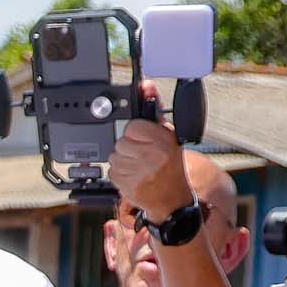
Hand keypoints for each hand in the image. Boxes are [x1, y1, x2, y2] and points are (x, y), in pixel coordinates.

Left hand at [108, 97, 192, 219]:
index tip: (145, 141)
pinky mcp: (127, 185)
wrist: (174, 200)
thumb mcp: (169, 136)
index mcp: (163, 140)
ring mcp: (138, 172)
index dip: (137, 134)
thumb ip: (155, 110)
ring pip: (114, 156)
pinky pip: (112, 171)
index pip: (132, 126)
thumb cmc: (172, 166)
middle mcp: (151, 155)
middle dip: (129, 148)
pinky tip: (135, 176)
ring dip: (124, 161)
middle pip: (121, 142)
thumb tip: (146, 85)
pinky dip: (120, 174)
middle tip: (144, 156)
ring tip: (140, 167)